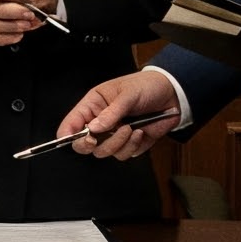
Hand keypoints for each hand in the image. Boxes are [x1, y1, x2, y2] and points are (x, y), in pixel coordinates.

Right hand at [58, 69, 182, 159]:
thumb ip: (110, 112)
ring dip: (117, 143)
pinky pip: (123, 155)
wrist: (172, 95)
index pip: (71, 124)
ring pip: (104, 152)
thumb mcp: (127, 94)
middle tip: (97, 139)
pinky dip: (132, 146)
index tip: (82, 138)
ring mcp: (113, 135)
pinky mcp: (128, 144)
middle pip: (83, 145)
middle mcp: (99, 123)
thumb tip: (93, 128)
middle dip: (91, 145)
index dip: (68, 135)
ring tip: (131, 128)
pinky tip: (140, 132)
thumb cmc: (146, 86)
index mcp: (92, 106)